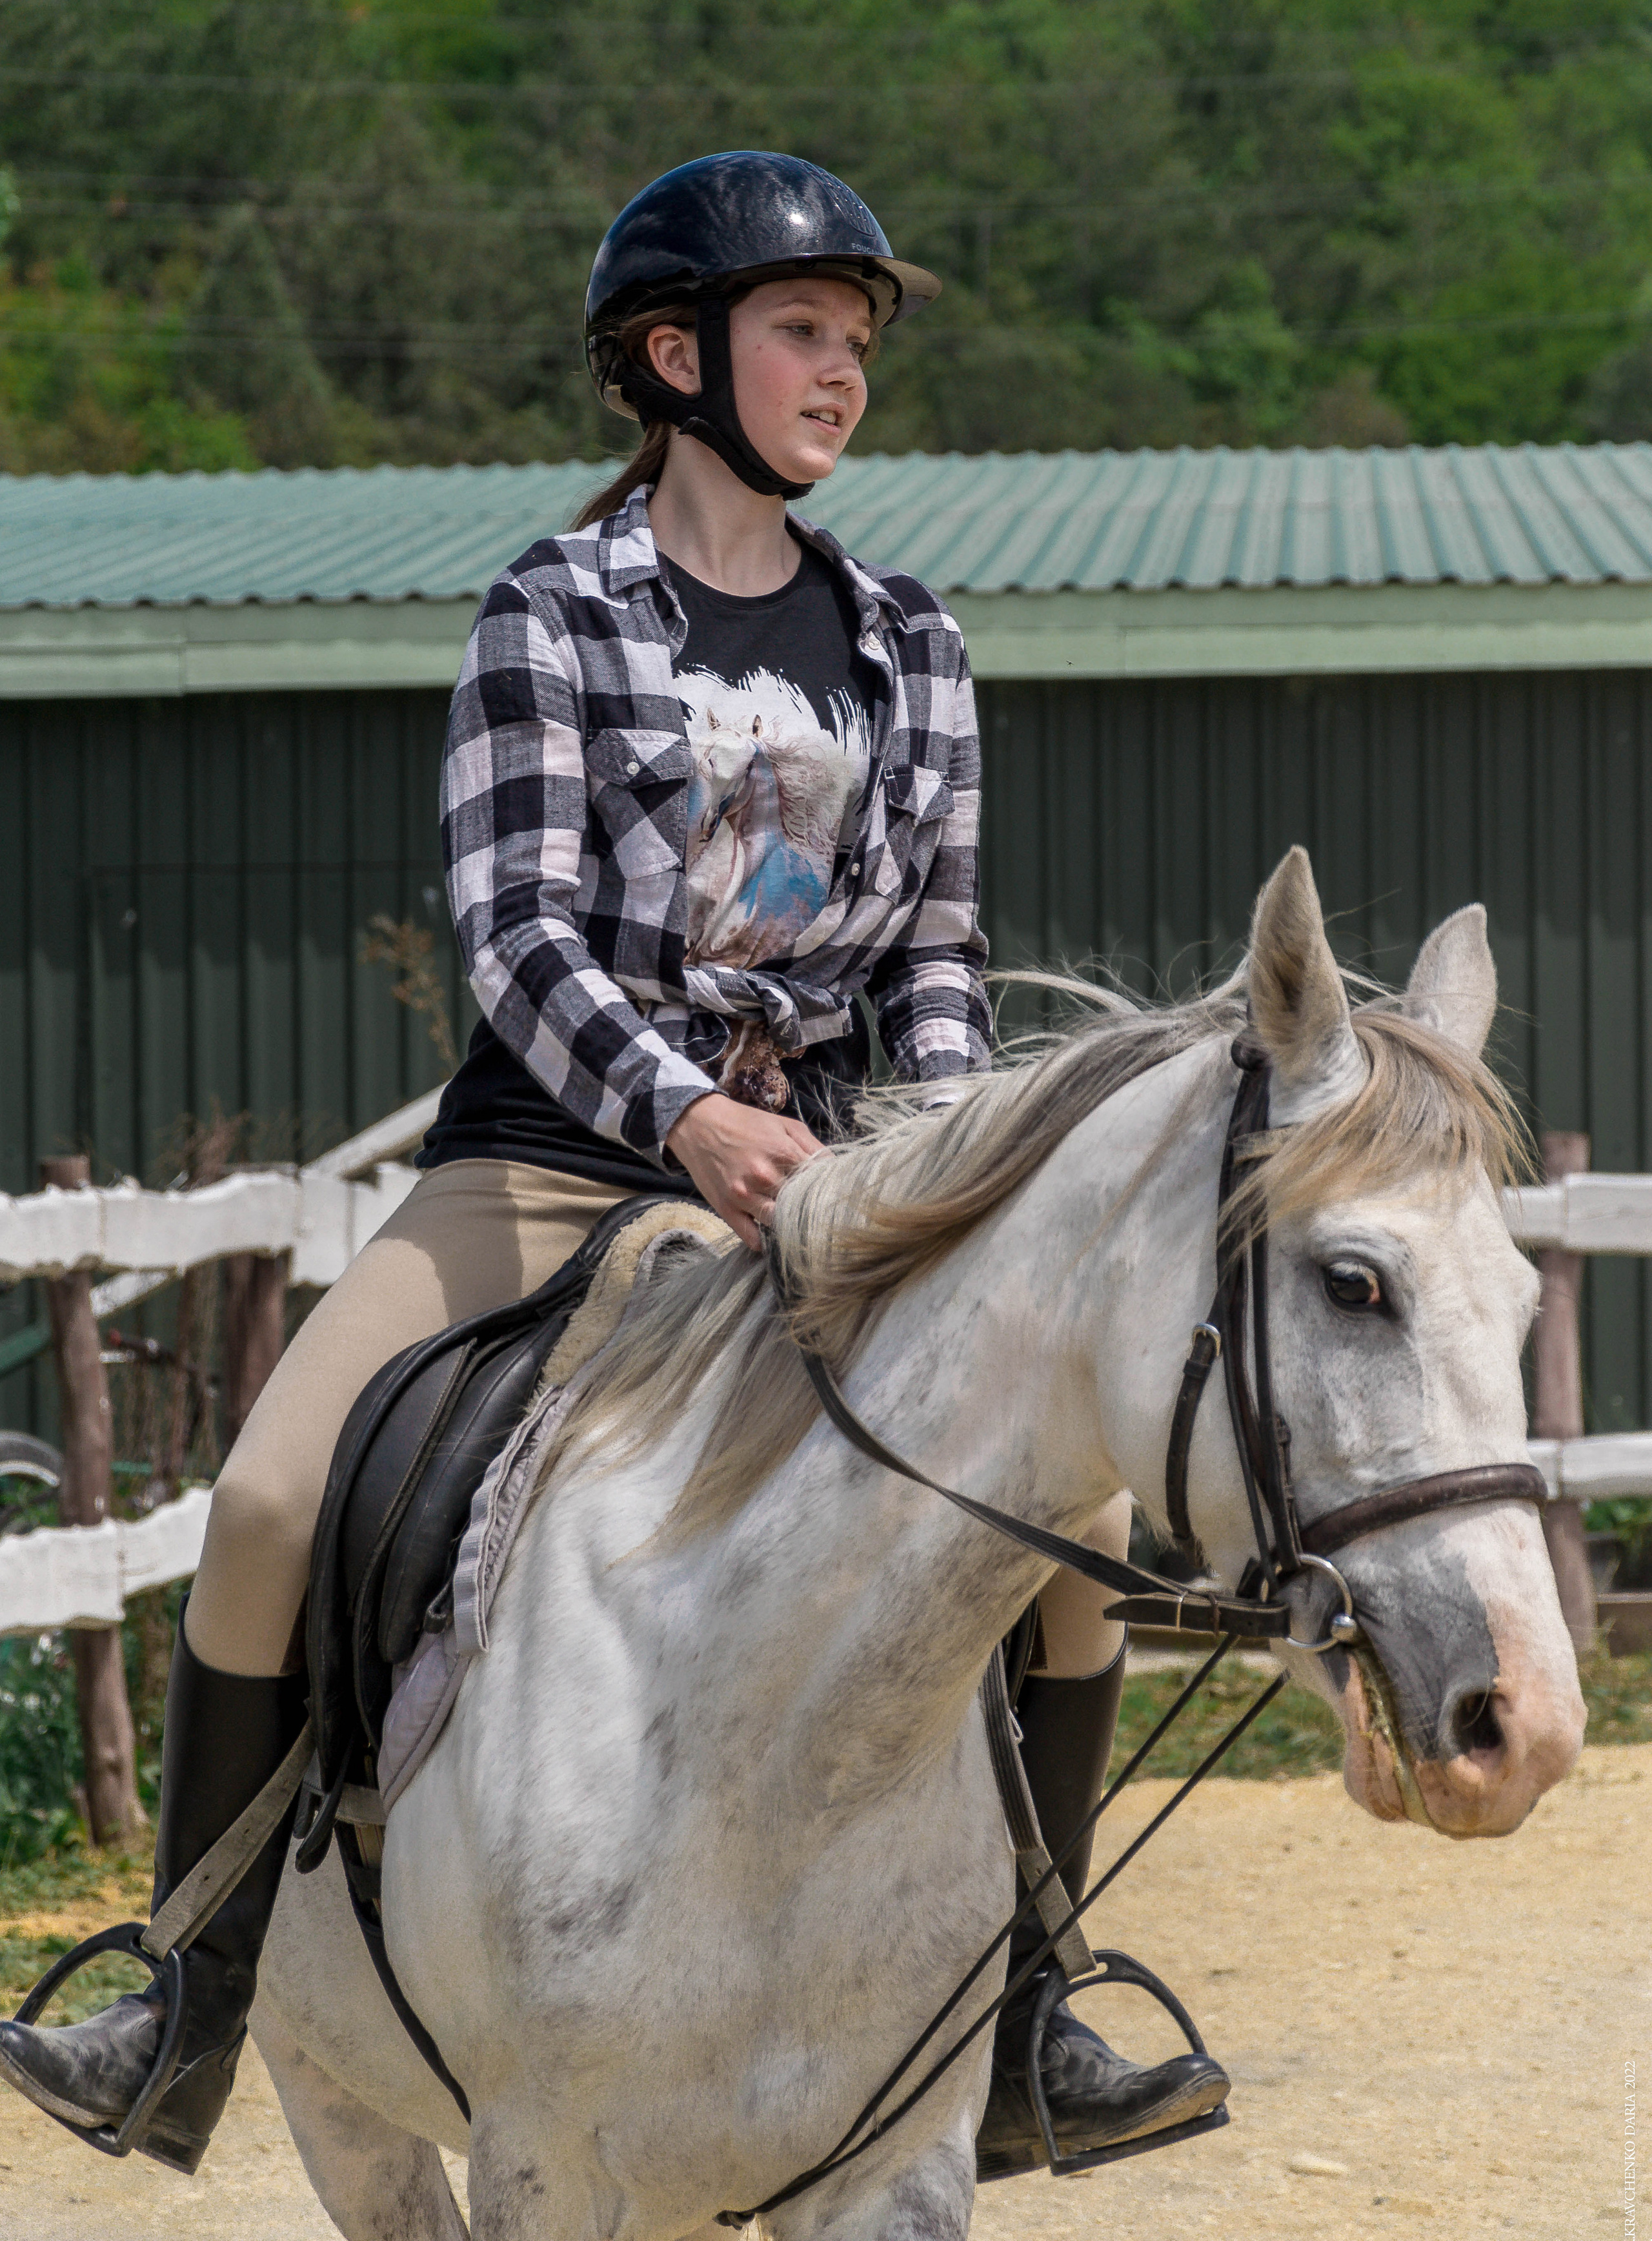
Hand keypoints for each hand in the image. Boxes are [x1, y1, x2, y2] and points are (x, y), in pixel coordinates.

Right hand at [665, 1093, 823, 1248]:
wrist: (699, 1124)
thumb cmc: (746, 1124)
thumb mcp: (785, 1124)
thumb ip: (813, 1146)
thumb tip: (836, 1170)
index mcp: (784, 1153)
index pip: (820, 1184)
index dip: (828, 1191)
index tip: (831, 1198)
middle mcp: (765, 1176)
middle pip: (802, 1207)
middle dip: (811, 1211)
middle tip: (816, 1215)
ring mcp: (744, 1196)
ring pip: (780, 1225)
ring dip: (789, 1226)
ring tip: (794, 1224)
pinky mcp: (727, 1209)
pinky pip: (752, 1238)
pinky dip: (763, 1241)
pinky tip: (769, 1233)